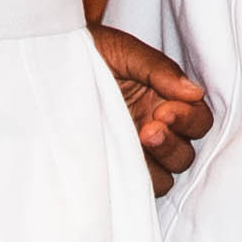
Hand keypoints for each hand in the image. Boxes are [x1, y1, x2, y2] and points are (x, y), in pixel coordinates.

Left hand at [94, 26, 210, 192]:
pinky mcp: (110, 168)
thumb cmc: (86, 53)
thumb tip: (194, 92)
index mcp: (163, 100)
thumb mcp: (124, 53)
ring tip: (136, 142)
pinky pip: (134, 188)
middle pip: (185, 154)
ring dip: (157, 164)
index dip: (189, 120)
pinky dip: (133, 180)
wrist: (43, 63)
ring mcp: (131, 152)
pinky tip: (118, 161)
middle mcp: (153, 128)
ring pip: (165, 176)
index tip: (165, 110)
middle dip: (172, 144)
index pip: (198, 121)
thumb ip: (160, 70)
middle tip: (148, 129)